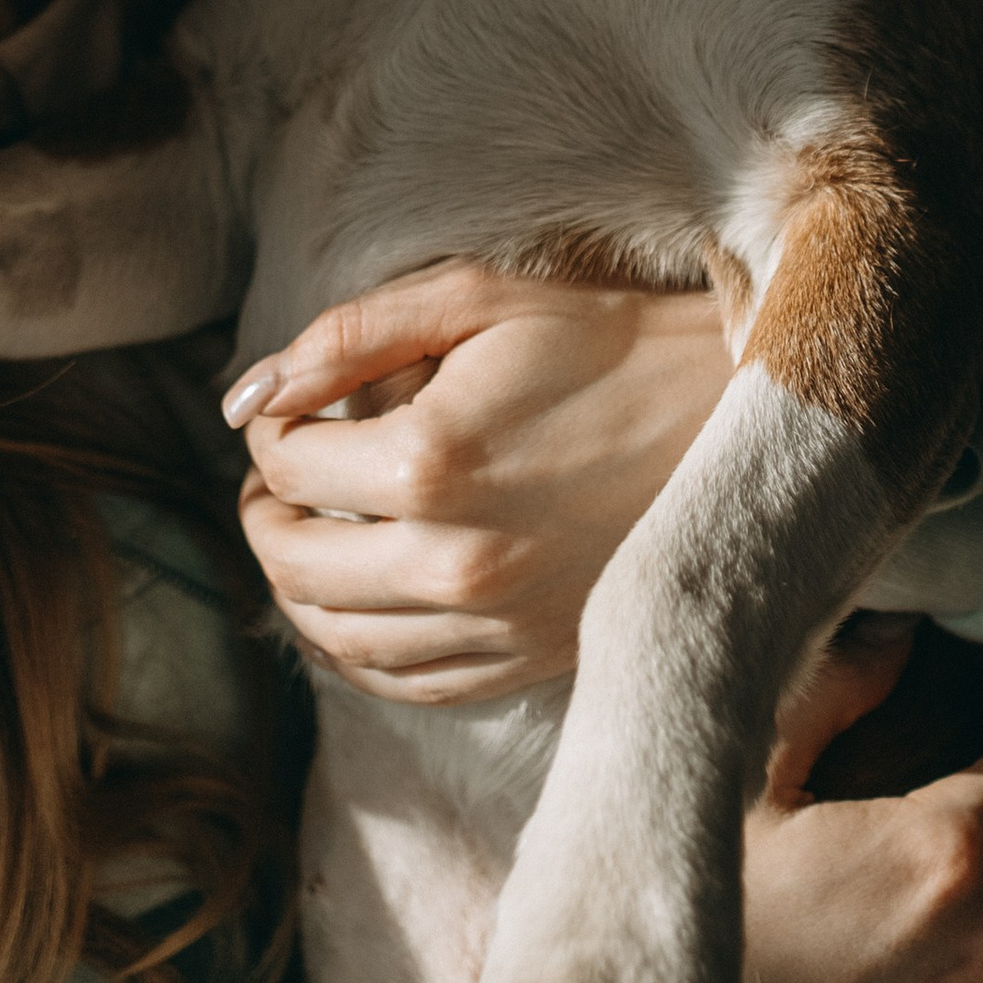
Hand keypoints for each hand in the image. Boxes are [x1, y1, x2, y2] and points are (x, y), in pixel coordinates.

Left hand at [228, 264, 731, 699]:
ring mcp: (489, 623)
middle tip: (275, 478)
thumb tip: (248, 393)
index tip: (289, 409)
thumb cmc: (607, 344)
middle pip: (292, 560)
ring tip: (305, 536)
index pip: (288, 463)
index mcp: (430, 461)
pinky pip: (401, 682)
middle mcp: (450, 559)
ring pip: (333, 636)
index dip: (272, 428)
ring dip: (296, 586)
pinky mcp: (524, 659)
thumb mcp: (478, 300)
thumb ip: (350, 338)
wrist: (734, 422)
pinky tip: (356, 606)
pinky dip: (354, 650)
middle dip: (265, 512)